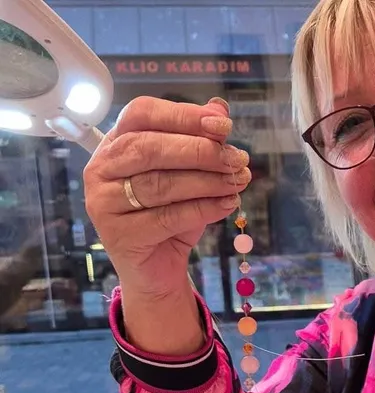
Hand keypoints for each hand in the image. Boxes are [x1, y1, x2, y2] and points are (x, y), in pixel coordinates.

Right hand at [83, 96, 251, 297]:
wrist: (157, 268)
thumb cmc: (171, 216)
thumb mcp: (189, 174)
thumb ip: (200, 140)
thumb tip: (219, 107)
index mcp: (115, 142)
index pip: (142, 114)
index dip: (183, 115)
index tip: (223, 125)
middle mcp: (101, 168)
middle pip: (150, 148)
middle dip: (200, 151)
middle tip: (237, 159)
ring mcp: (104, 202)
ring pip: (160, 184)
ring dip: (207, 181)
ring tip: (238, 181)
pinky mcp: (119, 235)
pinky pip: (167, 217)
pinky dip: (203, 209)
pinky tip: (228, 204)